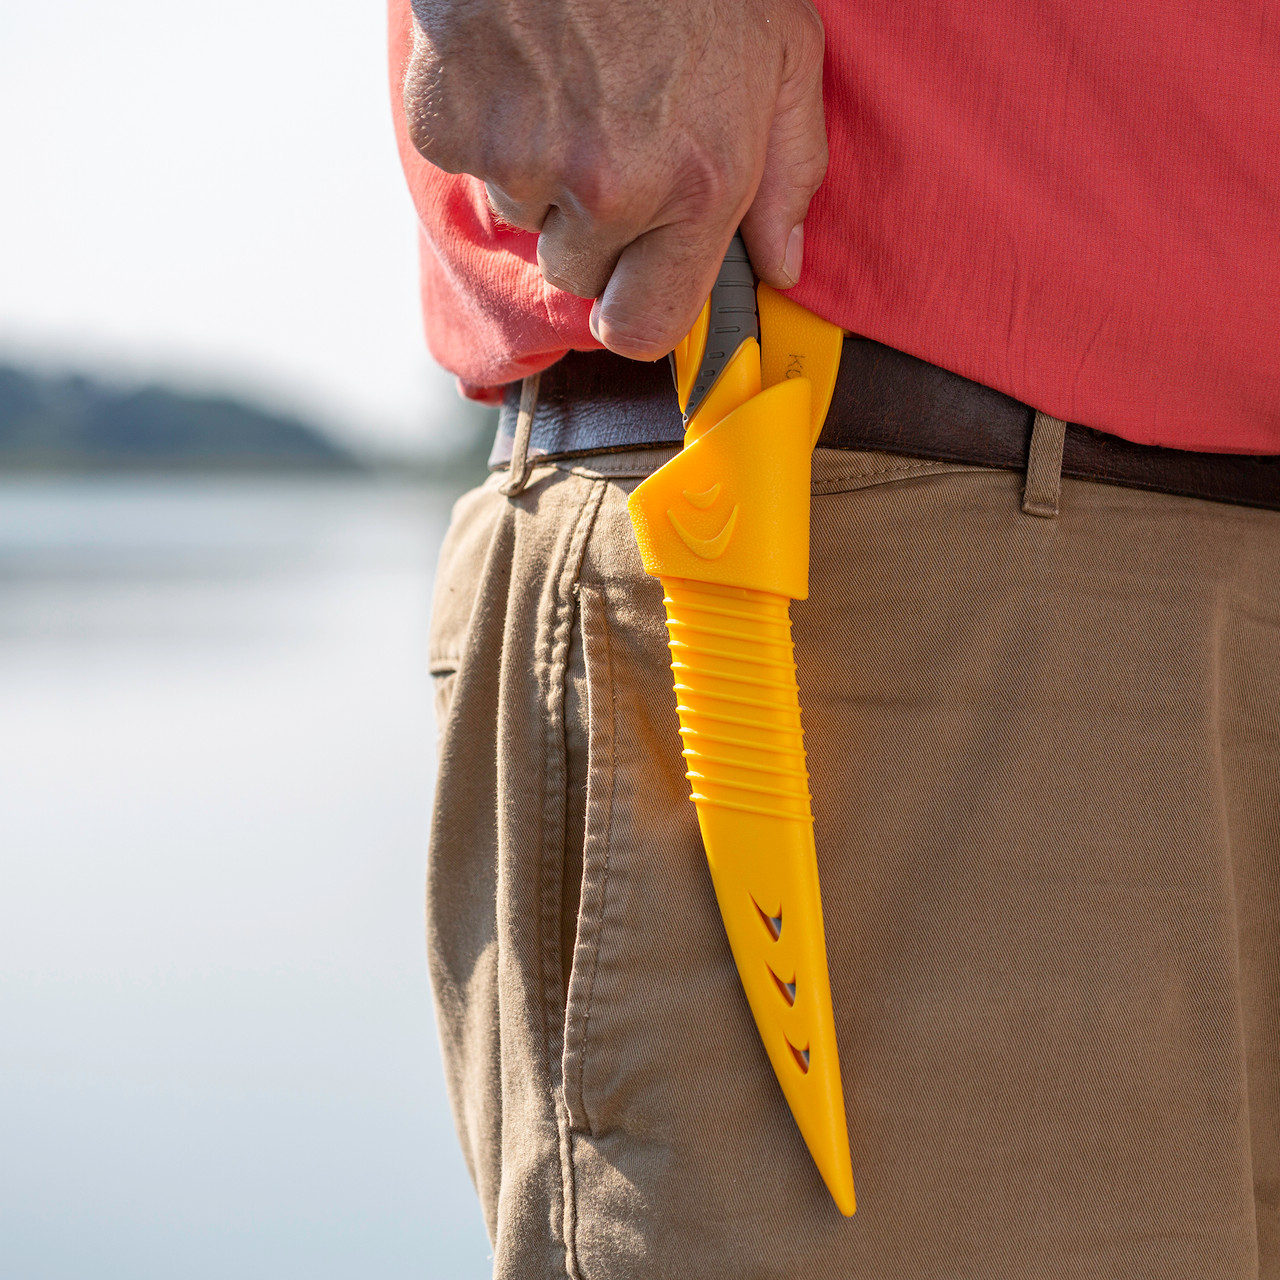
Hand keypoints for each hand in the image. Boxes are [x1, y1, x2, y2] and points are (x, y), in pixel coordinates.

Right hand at [403, 0, 826, 359]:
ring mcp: (522, 160)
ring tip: (570, 85)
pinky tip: (522, 67)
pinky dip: (488, 130)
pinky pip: (469, 167)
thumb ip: (790, 170)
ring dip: (542, 175)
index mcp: (696, 186)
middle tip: (611, 143)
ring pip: (524, 218)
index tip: (637, 284)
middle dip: (592, 232)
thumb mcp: (782, 51)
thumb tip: (782, 262)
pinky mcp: (450, 127)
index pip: (644, 329)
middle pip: (578, 276)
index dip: (637, 312)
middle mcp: (608, 189)